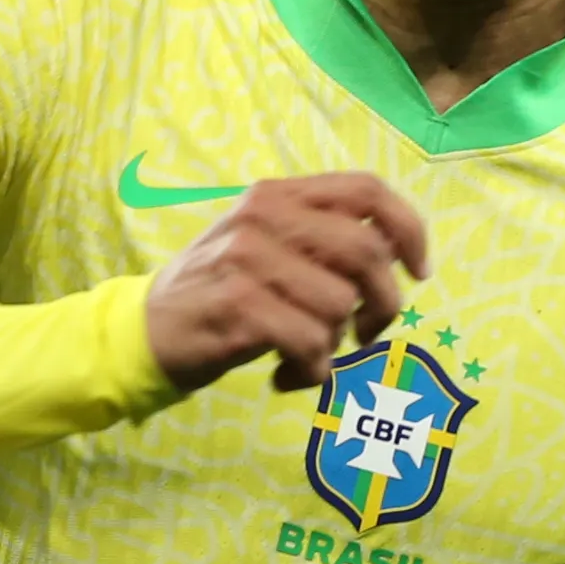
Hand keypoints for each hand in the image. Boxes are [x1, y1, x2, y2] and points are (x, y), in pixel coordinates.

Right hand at [143, 174, 431, 392]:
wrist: (145, 332)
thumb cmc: (222, 294)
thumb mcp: (268, 247)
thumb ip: (323, 240)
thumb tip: (398, 257)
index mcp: (278, 195)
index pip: (367, 190)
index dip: (409, 229)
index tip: (419, 272)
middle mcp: (263, 216)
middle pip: (368, 251)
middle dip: (383, 304)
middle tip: (364, 334)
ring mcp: (247, 257)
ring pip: (341, 303)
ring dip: (334, 345)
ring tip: (305, 356)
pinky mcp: (237, 303)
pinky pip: (310, 341)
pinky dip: (310, 370)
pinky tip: (286, 374)